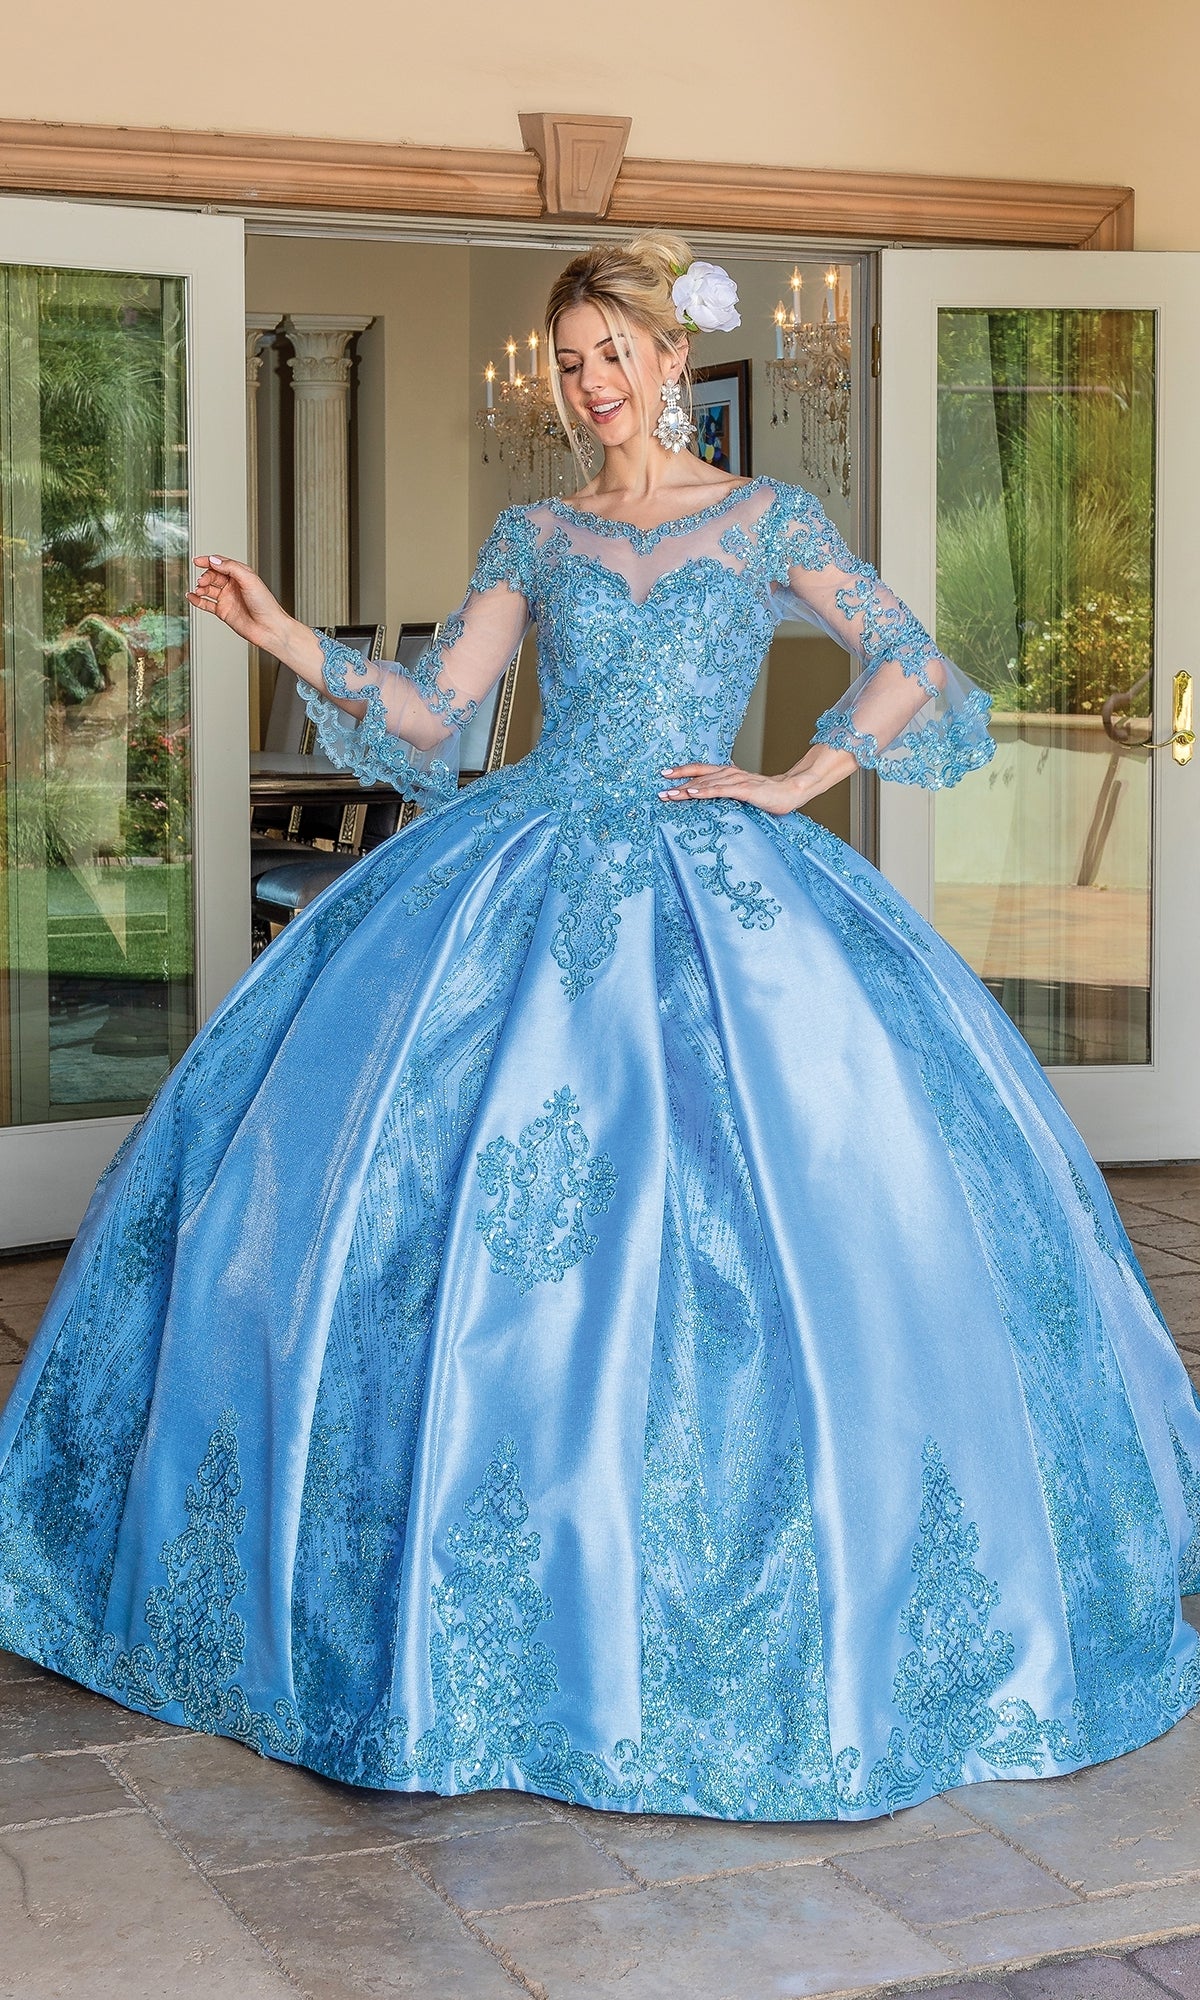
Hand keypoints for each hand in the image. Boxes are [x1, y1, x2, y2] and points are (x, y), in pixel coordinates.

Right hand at [188, 555, 290, 653]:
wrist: (269, 628)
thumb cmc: (265, 604)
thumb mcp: (249, 579)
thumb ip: (231, 568)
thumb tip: (214, 560)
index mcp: (241, 575)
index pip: (221, 564)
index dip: (208, 561)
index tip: (197, 561)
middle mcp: (233, 586)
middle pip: (213, 576)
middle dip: (205, 577)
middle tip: (202, 581)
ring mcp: (227, 599)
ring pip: (208, 589)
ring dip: (200, 588)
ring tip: (198, 590)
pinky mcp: (223, 611)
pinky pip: (206, 604)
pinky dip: (197, 600)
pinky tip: (191, 597)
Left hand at [659, 761, 808, 816]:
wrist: (790, 792)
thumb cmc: (766, 795)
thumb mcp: (741, 792)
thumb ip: (727, 792)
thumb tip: (711, 798)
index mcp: (727, 773)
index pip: (700, 770)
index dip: (682, 771)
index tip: (664, 774)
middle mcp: (729, 773)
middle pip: (698, 776)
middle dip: (677, 783)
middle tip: (659, 791)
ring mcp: (736, 780)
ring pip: (705, 784)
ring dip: (686, 789)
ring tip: (669, 795)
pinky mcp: (744, 789)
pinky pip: (720, 790)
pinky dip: (705, 792)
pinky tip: (692, 794)